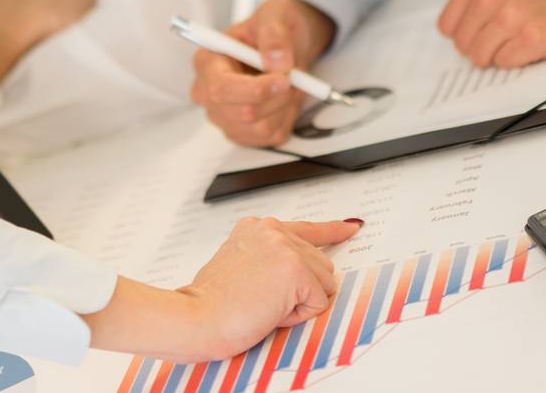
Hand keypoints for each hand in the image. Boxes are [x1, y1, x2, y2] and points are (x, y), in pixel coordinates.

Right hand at [83, 218, 360, 362]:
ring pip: (323, 284)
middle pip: (319, 264)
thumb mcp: (237, 265)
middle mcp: (272, 230)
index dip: (332, 231)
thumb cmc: (211, 303)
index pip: (306, 228)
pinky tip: (270, 312)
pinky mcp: (295, 269)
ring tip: (263, 305)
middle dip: (301, 290)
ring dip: (299, 304)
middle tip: (263, 301)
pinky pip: (318, 303)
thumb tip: (297, 275)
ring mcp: (285, 247)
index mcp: (256, 227)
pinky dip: (299, 316)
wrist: (197, 317)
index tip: (349, 227)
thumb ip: (266, 258)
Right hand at [190, 0, 335, 147]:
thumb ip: (274, 34)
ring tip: (288, 83)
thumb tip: (276, 61)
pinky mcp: (243, 132)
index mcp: (207, 62)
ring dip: (285, 106)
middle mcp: (209, 93)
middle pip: (243, 114)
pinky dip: (287, 117)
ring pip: (261, 128)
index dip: (254, 90)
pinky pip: (271, 137)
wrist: (287, 44)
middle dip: (277, 98)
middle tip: (293, 77)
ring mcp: (224, 116)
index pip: (220, 89)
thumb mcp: (275, 16)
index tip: (283, 79)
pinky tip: (284, 98)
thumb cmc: (273, 28)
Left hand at [437, 0, 545, 67]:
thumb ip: (482, 0)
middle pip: (464, 46)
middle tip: (510, 39)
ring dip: (503, 55)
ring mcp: (513, 17)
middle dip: (485, 48)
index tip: (481, 36)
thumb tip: (460, 32)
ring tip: (525, 39)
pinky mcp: (535, 38)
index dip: (466, 35)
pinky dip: (523, 60)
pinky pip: (508, 64)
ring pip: (482, 58)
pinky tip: (539, 43)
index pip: (448, 26)